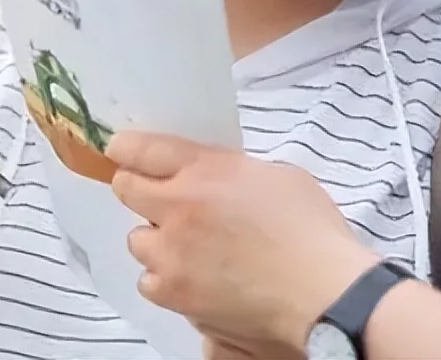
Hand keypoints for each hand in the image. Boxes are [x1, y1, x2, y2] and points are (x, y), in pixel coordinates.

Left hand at [108, 133, 380, 352]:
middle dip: (138, 189)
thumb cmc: (311, 230)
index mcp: (207, 170)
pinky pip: (150, 280)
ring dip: (156, 238)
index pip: (144, 150)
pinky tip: (193, 277)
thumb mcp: (277, 175)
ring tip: (188, 246)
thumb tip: (216, 180)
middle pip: (126, 189)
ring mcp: (172, 254)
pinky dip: (165, 277)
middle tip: (160, 198)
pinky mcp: (175, 293)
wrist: (321, 291)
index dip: (126, 147)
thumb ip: (233, 172)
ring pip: (137, 239)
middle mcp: (179, 207)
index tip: (119, 148)